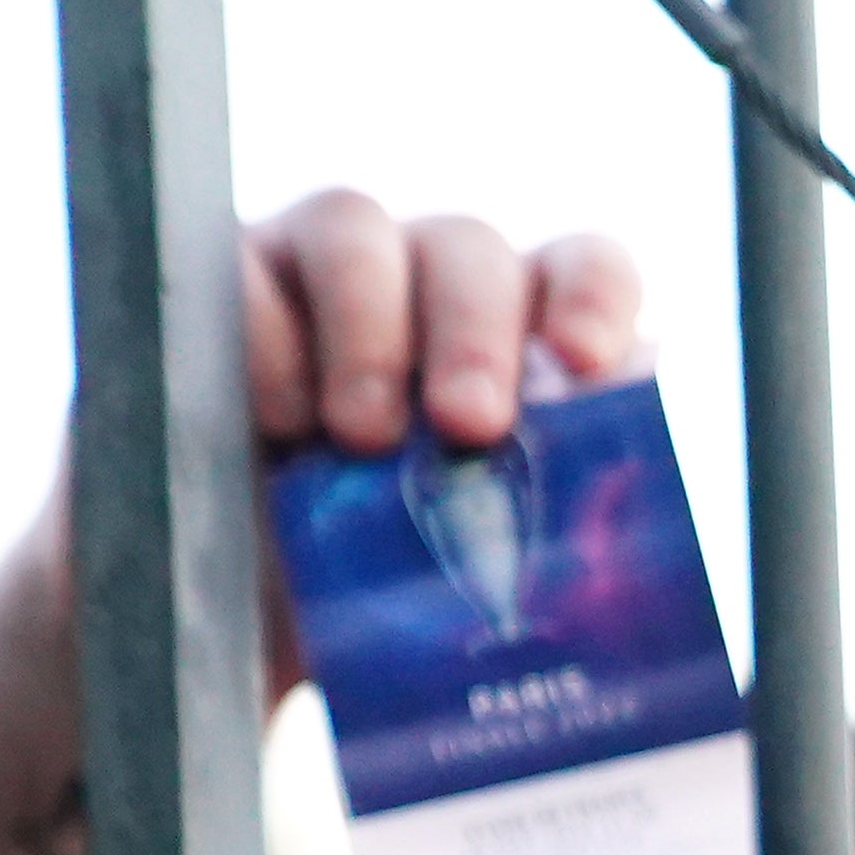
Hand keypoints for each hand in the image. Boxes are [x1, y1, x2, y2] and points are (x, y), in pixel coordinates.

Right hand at [234, 190, 647, 693]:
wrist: (255, 626)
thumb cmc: (395, 591)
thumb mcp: (480, 569)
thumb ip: (552, 532)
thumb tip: (625, 553)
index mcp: (522, 338)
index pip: (583, 268)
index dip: (592, 299)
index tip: (585, 366)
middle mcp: (430, 285)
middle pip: (468, 249)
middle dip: (473, 333)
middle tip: (468, 427)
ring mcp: (323, 272)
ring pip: (353, 227)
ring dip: (369, 329)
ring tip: (363, 437)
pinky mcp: (228, 285)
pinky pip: (245, 269)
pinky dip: (266, 335)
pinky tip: (281, 418)